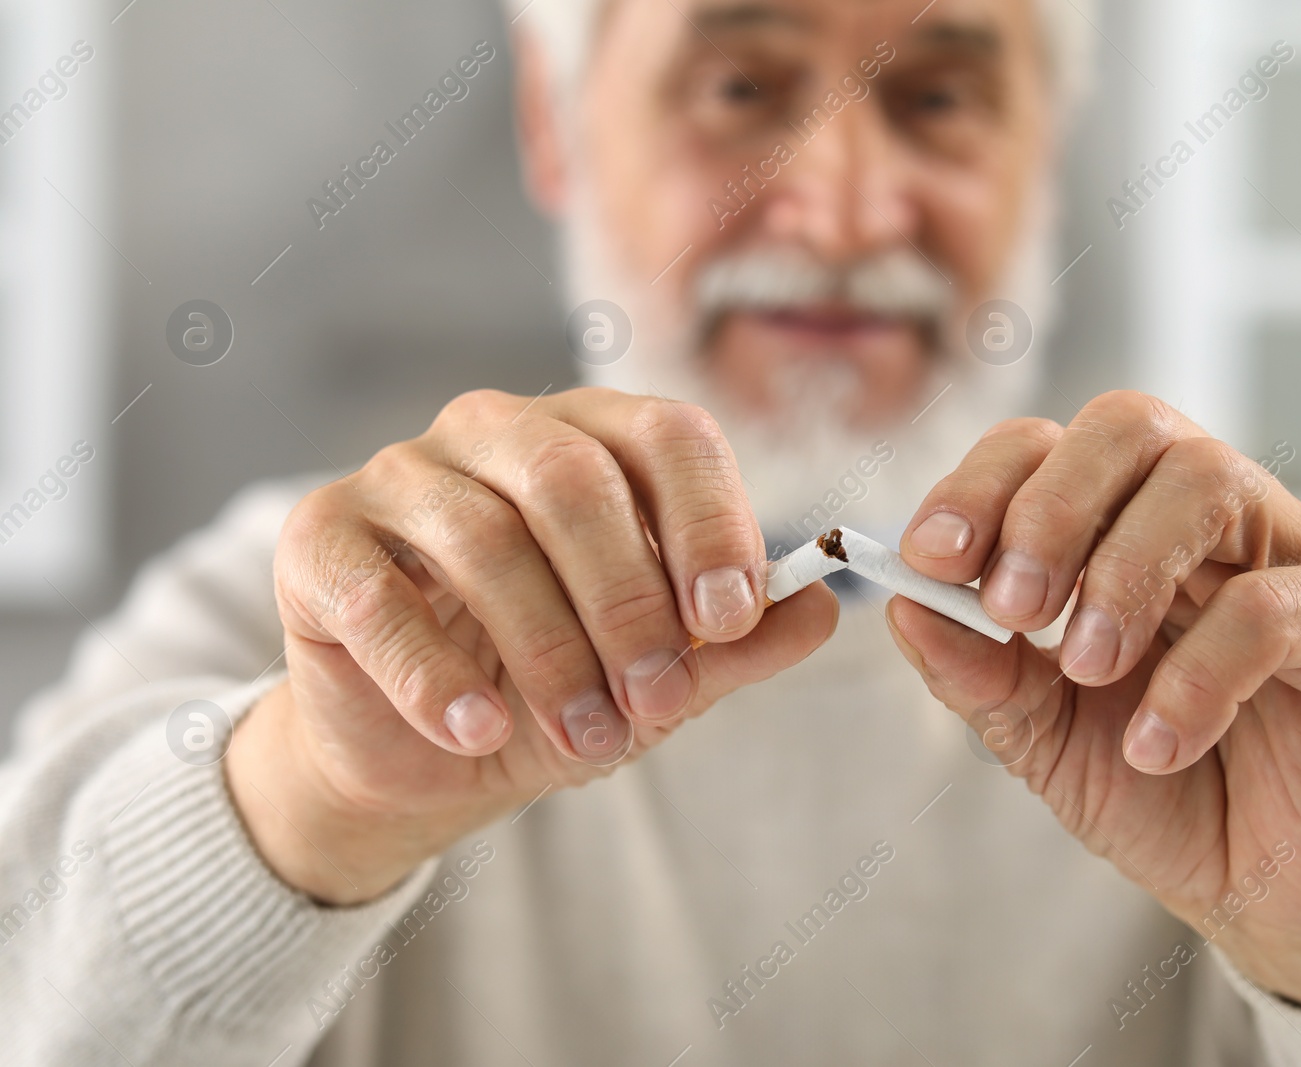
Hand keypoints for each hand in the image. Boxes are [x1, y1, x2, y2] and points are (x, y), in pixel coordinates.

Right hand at [226, 388, 836, 903]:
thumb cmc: (551, 688)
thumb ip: (735, 645)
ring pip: (484, 536)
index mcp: (591, 440)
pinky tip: (478, 732)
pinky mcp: (321, 538)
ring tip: (585, 740)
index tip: (730, 619)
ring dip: (548, 651)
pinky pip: (379, 595)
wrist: (424, 752)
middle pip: (574, 481)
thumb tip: (824, 612)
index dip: (707, 521)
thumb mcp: (658, 677)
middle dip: (628, 604)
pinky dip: (436, 674)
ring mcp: (402, 475)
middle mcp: (495, 433)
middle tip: (656, 702)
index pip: (666, 434)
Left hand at [888, 390, 1300, 1007]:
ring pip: (1205, 480)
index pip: (1047, 445)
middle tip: (1013, 608)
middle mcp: (1205, 518)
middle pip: (1129, 425)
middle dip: (1050, 507)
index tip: (930, 559)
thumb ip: (976, 671)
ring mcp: (1289, 553)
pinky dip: (1197, 675)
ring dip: (1123, 574)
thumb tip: (902, 604)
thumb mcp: (1042, 735)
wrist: (1272, 890)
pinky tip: (1159, 745)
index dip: (981, 484)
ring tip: (1086, 671)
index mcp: (1118, 526)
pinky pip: (1274, 605)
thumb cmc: (1160, 790)